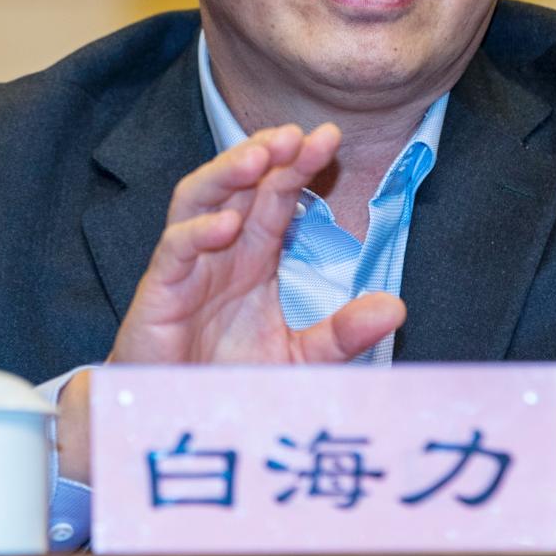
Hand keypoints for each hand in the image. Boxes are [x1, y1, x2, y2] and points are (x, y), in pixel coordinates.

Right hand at [54, 126, 406, 485]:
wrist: (179, 420)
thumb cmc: (230, 382)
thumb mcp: (301, 359)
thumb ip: (343, 333)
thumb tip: (397, 307)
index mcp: (254, 255)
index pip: (277, 195)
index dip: (298, 165)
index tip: (329, 138)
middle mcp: (221, 250)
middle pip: (240, 183)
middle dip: (266, 153)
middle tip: (298, 135)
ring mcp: (187, 266)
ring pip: (199, 199)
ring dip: (226, 173)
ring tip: (259, 156)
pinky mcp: (159, 292)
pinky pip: (174, 250)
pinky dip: (198, 232)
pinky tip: (226, 225)